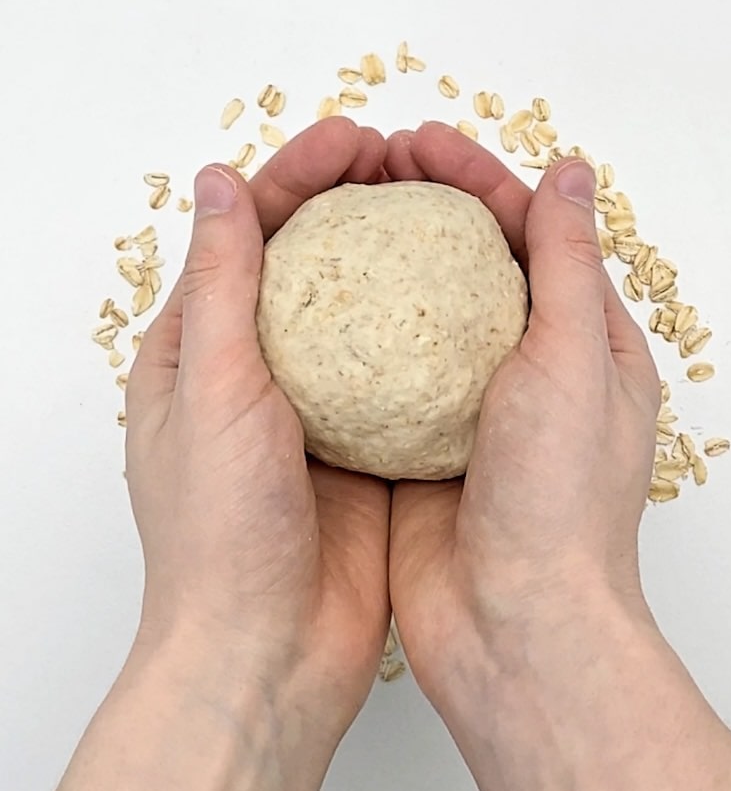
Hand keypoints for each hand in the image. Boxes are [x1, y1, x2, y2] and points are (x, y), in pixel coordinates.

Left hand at [128, 118, 390, 722]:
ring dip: (401, 256)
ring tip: (449, 210)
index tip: (356, 142)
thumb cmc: (219, 530)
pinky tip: (471, 296)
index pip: (248, 231)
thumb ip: (222, 284)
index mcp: (199, 348)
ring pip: (364, 307)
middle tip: (412, 161)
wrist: (269, 649)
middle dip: (356, 199)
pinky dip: (431, 326)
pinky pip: (403, 367)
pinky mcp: (367, 439)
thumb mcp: (211, 388)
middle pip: (313, 258)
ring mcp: (319, 402)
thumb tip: (218, 183)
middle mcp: (259, 367)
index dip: (298, 173)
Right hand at [383, 124, 730, 790]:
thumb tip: (570, 173)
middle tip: (366, 162)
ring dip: (381, 261)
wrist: (512, 625)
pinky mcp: (416, 442)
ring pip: (418, 312)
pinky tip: (311, 299)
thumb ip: (567, 264)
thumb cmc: (560, 499)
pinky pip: (380, 371)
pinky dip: (351, 331)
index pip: (528, 233)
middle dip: (421, 204)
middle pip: (468, 262)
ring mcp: (466, 406)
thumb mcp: (576, 361)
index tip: (417, 143)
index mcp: (583, 343)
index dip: (476, 178)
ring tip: (331, 213)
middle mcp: (526, 369)